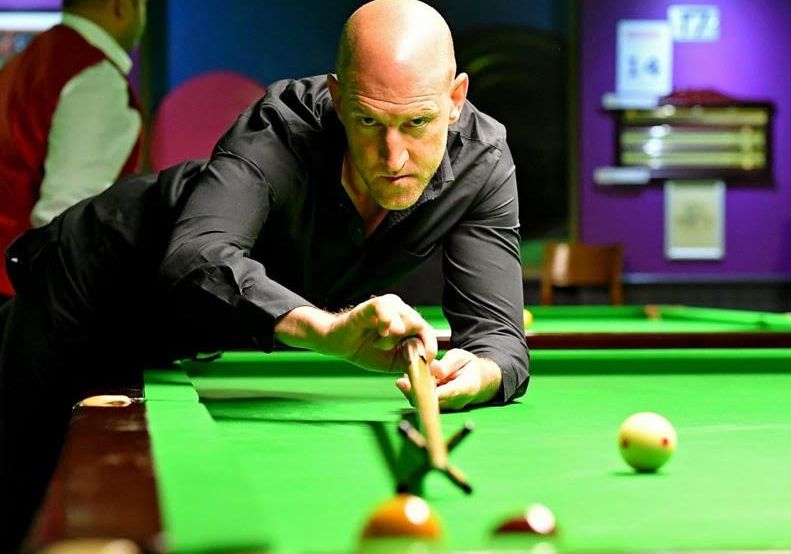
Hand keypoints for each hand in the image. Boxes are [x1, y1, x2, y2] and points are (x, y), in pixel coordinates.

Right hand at [322, 294, 437, 371]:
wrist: (340, 345)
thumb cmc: (367, 351)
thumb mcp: (393, 362)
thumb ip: (411, 363)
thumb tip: (431, 369)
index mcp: (408, 324)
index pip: (427, 331)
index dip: (430, 346)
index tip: (426, 361)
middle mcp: (401, 311)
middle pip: (419, 324)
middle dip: (411, 345)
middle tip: (396, 353)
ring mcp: (388, 306)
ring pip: (407, 318)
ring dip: (395, 338)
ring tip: (380, 344)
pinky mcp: (372, 305)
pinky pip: (386, 308)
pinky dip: (387, 321)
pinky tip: (381, 332)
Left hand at [396, 348, 501, 409]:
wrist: (481, 379)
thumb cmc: (470, 366)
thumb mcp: (461, 357)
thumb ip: (447, 364)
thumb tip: (433, 369)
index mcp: (466, 388)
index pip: (444, 393)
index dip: (426, 391)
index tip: (412, 385)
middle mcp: (457, 402)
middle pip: (432, 402)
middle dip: (415, 392)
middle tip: (401, 381)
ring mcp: (450, 407)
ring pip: (428, 404)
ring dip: (414, 392)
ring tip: (404, 380)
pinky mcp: (442, 407)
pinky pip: (427, 402)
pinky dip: (418, 393)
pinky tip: (410, 382)